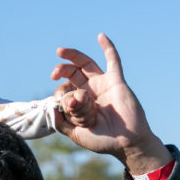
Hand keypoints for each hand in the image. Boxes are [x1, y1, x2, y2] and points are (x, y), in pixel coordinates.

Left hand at [51, 33, 171, 172]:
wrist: (127, 143)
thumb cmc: (103, 141)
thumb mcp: (76, 134)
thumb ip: (62, 124)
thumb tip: (52, 109)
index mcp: (79, 103)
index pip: (65, 90)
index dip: (61, 94)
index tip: (65, 105)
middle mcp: (90, 91)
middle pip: (72, 73)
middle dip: (61, 70)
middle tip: (54, 74)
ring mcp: (103, 84)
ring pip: (86, 64)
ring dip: (73, 56)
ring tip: (60, 52)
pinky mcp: (116, 81)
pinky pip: (113, 61)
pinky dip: (108, 47)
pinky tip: (101, 36)